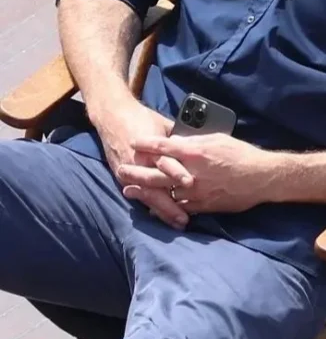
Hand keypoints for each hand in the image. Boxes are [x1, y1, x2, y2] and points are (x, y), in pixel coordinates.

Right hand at [97, 99, 193, 229]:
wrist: (113, 115)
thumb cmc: (142, 118)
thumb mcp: (163, 125)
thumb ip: (179, 139)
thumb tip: (199, 147)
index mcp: (150, 146)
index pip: (165, 161)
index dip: (177, 172)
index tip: (190, 183)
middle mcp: (139, 161)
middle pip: (156, 186)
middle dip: (170, 204)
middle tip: (185, 218)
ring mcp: (130, 171)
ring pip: (148, 195)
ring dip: (163, 211)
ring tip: (178, 223)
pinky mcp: (122, 177)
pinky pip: (139, 195)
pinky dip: (151, 206)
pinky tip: (161, 217)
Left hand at [117, 133, 277, 213]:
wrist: (260, 177)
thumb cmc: (241, 155)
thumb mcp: (217, 140)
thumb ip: (195, 142)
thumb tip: (178, 142)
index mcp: (195, 152)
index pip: (164, 146)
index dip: (147, 144)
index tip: (134, 142)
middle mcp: (191, 172)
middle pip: (156, 172)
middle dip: (136, 171)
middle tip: (121, 170)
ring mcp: (195, 191)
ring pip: (164, 192)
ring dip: (144, 192)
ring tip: (129, 191)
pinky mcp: (202, 206)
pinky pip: (178, 208)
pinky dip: (164, 207)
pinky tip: (153, 208)